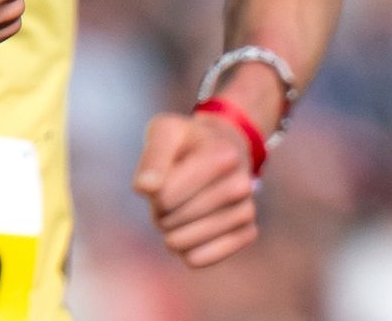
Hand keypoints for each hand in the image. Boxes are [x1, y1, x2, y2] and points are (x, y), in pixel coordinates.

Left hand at [133, 111, 260, 266]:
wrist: (224, 147)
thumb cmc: (186, 141)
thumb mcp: (164, 132)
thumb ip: (152, 157)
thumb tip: (143, 188)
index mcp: (221, 156)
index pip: (166, 196)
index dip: (152, 194)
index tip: (156, 181)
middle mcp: (241, 185)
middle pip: (174, 219)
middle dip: (159, 212)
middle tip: (165, 198)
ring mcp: (247, 210)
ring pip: (186, 243)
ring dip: (169, 233)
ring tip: (174, 214)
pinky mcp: (248, 232)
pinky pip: (202, 259)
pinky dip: (184, 252)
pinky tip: (184, 235)